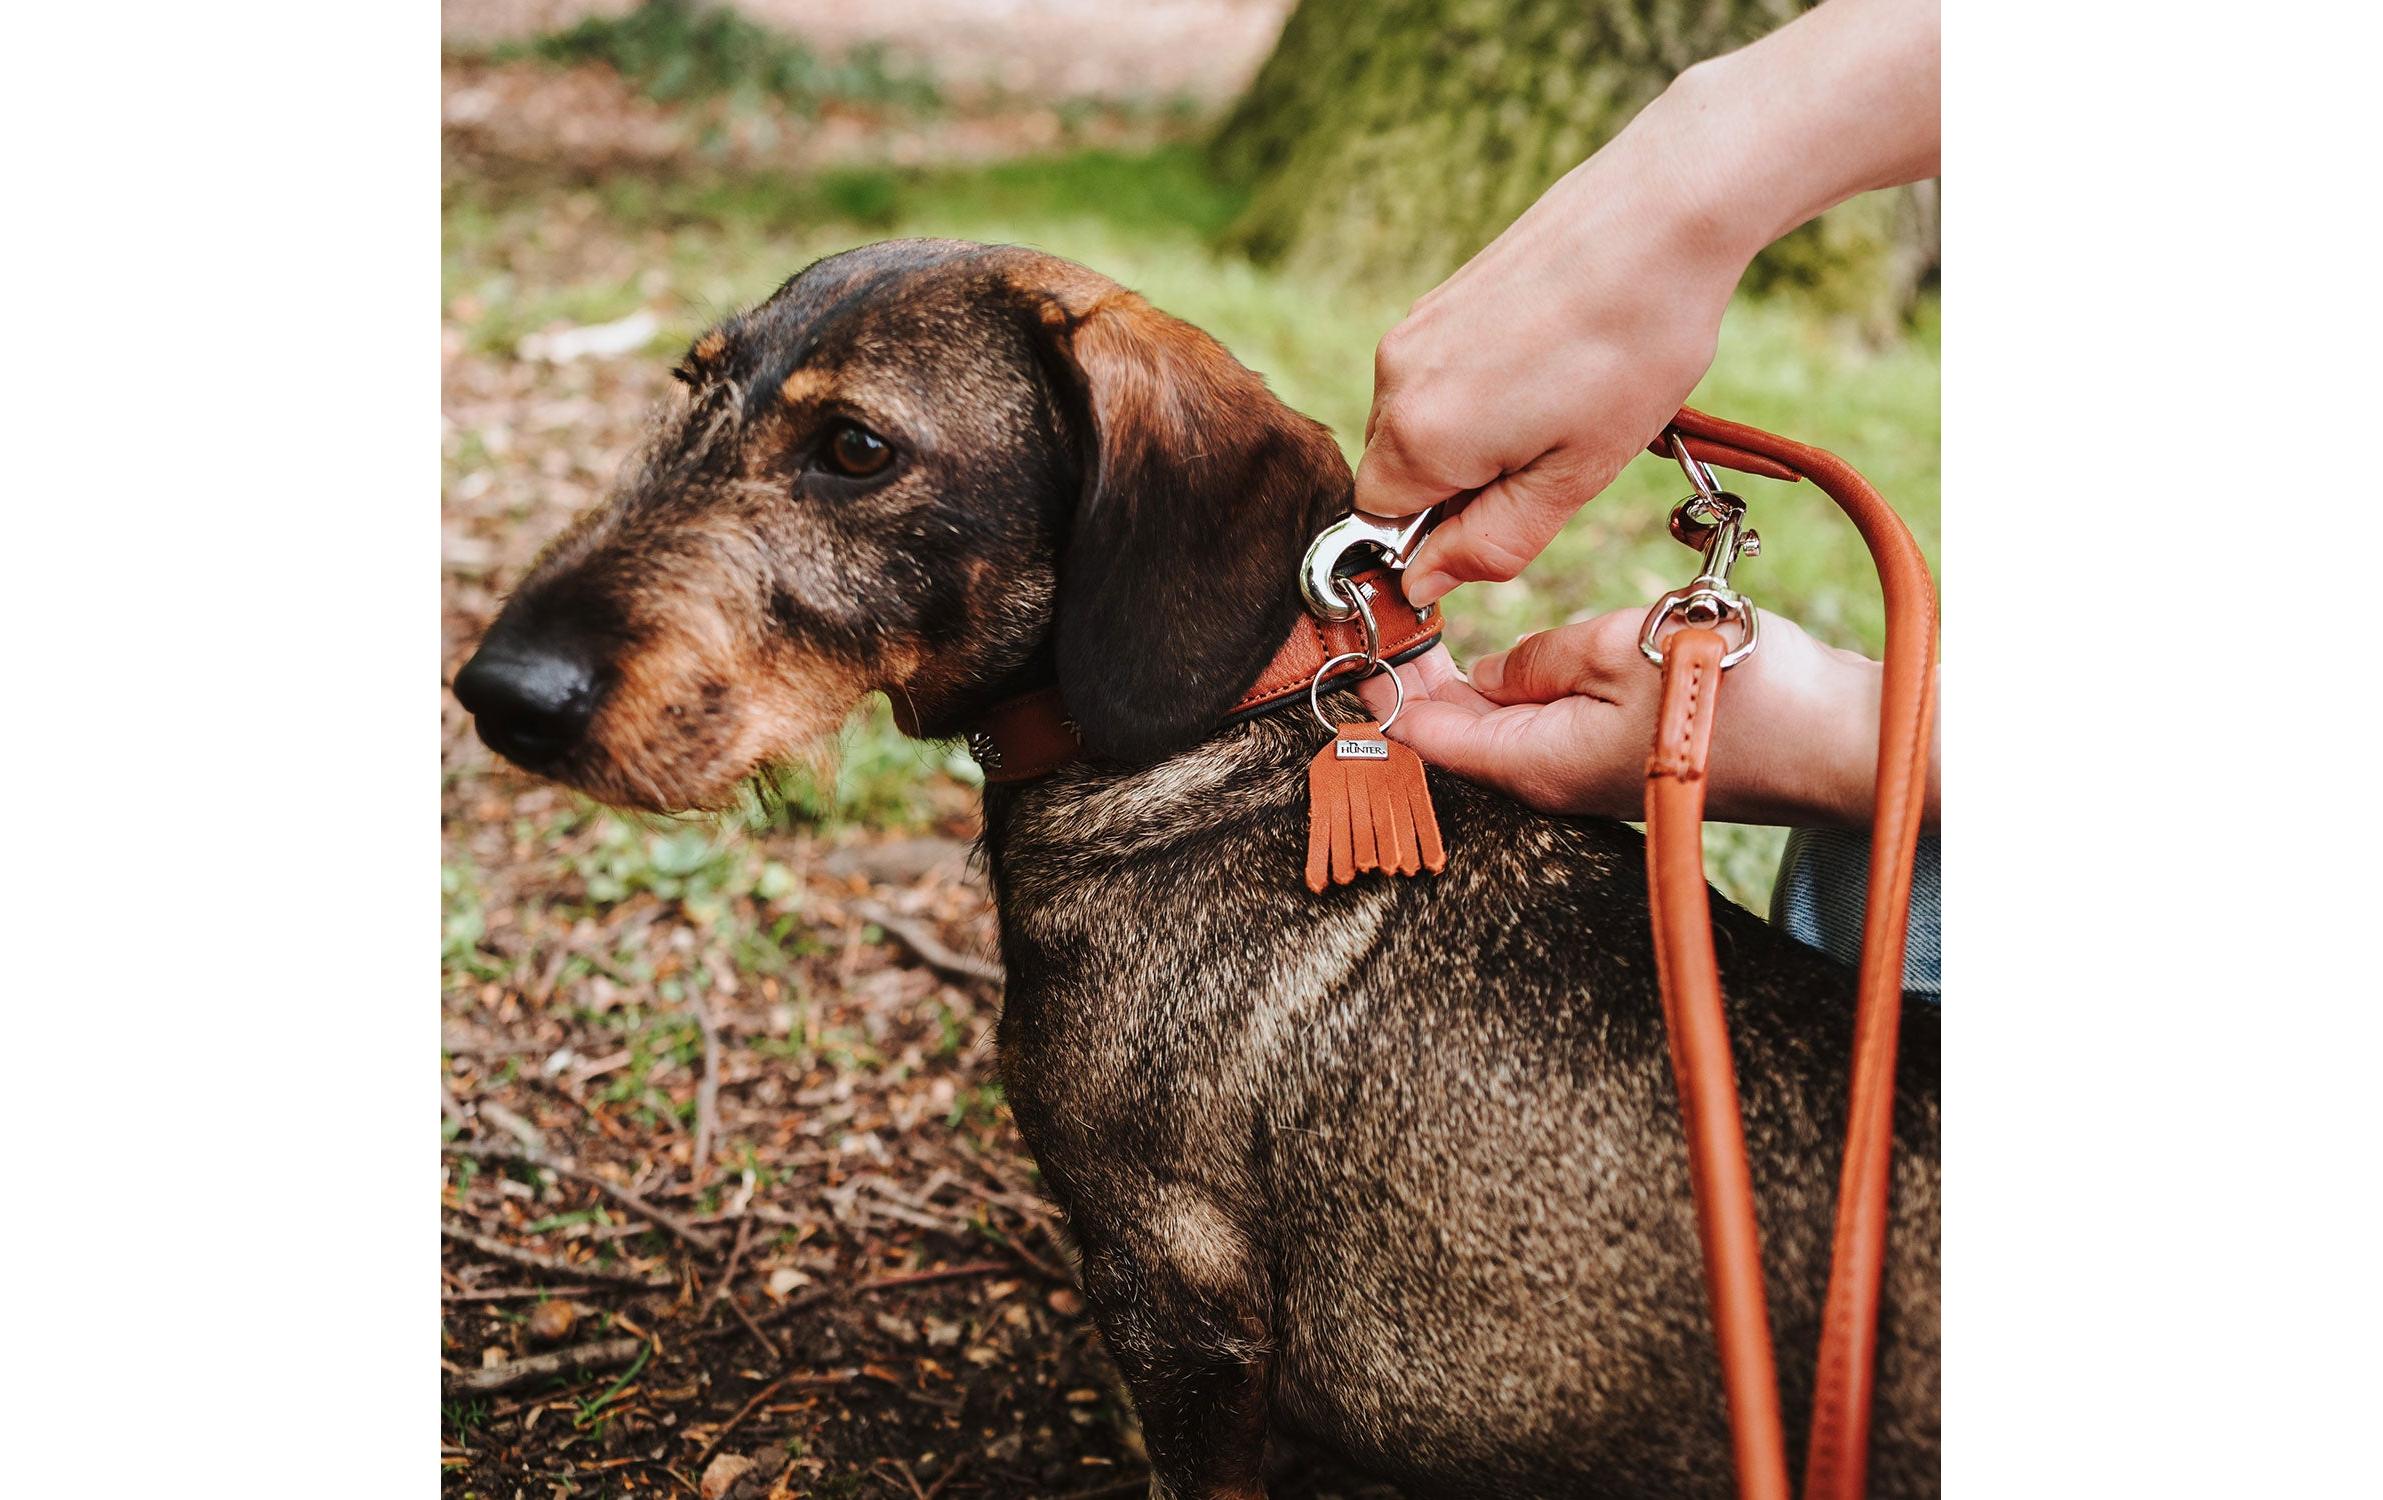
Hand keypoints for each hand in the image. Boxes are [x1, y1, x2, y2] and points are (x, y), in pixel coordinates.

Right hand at [1352, 116, 1744, 607]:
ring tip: (1562, 397)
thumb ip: (1490, 544)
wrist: (1664, 212)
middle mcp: (1393, 380)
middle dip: (1461, 484)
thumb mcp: (1574, 477)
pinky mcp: (1439, 297)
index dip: (1442, 536)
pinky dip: (1485, 388)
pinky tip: (1554, 358)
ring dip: (1476, 435)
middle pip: (1397, 473)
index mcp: (1419, 437)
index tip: (1515, 507)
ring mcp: (1412, 329)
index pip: (1383, 526)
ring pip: (1420, 422)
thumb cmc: (1634, 347)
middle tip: (1554, 452)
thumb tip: (1422, 586)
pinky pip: (1440, 374)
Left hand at [1355, 610, 1927, 827]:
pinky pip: (1548, 729)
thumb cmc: (1736, 693)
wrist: (1838, 740)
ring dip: (1464, 685)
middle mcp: (1553, 783)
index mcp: (1534, 762)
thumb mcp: (1619, 647)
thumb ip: (1540, 658)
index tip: (1350, 641)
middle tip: (1382, 621)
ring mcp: (1590, 778)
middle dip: (1416, 683)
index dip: (1383, 687)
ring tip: (1428, 630)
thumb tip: (1488, 671)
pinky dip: (1516, 692)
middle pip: (1459, 736)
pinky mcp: (1625, 763)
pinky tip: (1511, 658)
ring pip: (1503, 730)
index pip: (1427, 734)